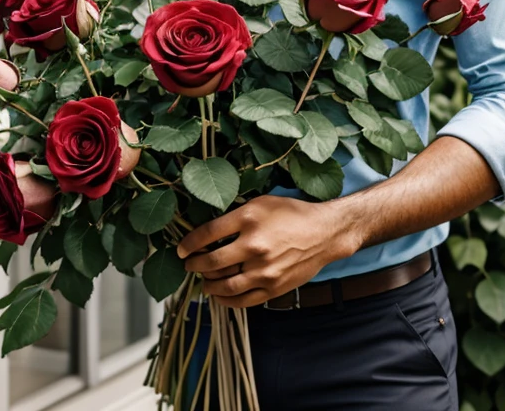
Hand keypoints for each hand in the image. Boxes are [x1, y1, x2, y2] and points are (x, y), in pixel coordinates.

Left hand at [176, 195, 361, 308]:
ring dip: (207, 285)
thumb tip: (209, 231)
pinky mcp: (272, 288)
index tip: (181, 249)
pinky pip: (242, 301)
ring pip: (224, 285)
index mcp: (248, 219)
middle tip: (189, 265)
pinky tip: (220, 295)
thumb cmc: (291, 213)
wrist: (323, 233)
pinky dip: (226, 300)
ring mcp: (263, 270)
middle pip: (212, 262)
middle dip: (194, 265)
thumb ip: (236, 216)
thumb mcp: (261, 203)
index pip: (207, 234)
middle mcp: (253, 245)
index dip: (189, 243)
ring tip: (204, 280)